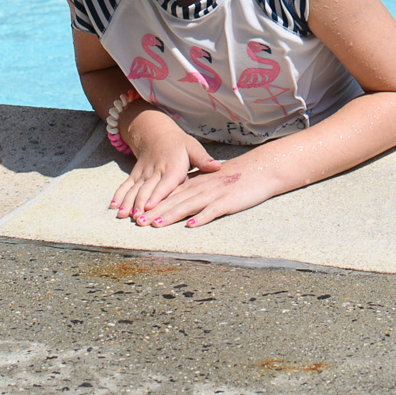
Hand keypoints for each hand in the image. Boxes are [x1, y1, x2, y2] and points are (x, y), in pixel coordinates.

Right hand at [110, 107, 209, 221]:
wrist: (156, 133)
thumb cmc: (179, 145)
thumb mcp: (193, 147)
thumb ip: (203, 159)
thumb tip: (217, 166)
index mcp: (172, 167)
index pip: (165, 183)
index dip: (157, 195)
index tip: (151, 206)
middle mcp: (155, 171)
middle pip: (146, 189)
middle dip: (141, 205)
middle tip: (138, 219)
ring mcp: (143, 174)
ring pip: (134, 189)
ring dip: (128, 203)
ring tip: (124, 216)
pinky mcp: (135, 175)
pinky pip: (126, 186)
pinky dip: (119, 196)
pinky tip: (114, 207)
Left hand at [135, 152, 284, 228]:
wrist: (259, 169)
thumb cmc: (234, 177)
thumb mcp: (209, 180)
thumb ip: (193, 189)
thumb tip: (176, 201)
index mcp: (195, 183)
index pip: (169, 194)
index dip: (152, 203)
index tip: (136, 213)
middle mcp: (200, 188)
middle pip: (174, 201)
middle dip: (154, 211)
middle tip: (138, 222)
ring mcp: (214, 194)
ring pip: (188, 206)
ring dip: (171, 215)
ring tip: (155, 224)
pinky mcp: (228, 201)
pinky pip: (212, 210)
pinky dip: (201, 218)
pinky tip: (191, 225)